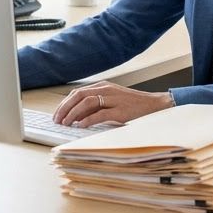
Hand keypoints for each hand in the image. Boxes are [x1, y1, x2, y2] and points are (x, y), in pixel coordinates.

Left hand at [53, 82, 172, 127]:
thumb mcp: (112, 101)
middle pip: (79, 95)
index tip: (57, 114)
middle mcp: (107, 90)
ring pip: (87, 102)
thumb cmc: (133, 105)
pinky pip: (101, 114)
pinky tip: (80, 125)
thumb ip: (96, 106)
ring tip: (66, 123)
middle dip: (65, 108)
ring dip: (73, 113)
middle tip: (57, 120)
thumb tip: (76, 116)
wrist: (155, 105)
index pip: (78, 92)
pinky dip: (88, 119)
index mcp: (103, 86)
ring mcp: (114, 99)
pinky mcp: (121, 111)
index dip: (65, 103)